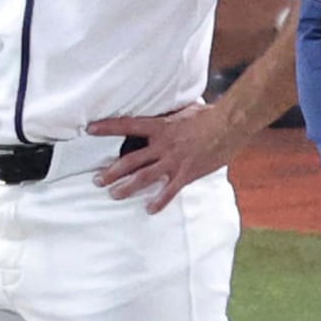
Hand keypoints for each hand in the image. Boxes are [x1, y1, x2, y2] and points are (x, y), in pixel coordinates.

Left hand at [83, 98, 247, 211]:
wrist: (230, 125)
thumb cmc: (210, 116)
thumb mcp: (185, 111)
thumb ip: (171, 117)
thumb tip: (168, 113)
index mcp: (160, 127)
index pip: (127, 125)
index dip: (107, 127)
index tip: (89, 130)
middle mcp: (162, 146)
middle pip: (130, 160)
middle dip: (112, 171)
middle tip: (98, 180)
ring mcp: (174, 161)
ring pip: (144, 177)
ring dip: (127, 187)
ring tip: (114, 195)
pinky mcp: (187, 173)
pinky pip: (170, 190)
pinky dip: (159, 201)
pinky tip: (150, 209)